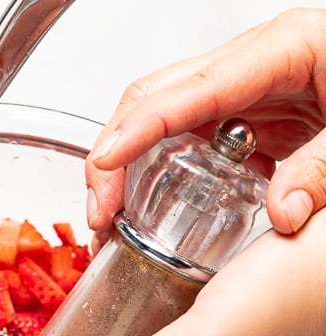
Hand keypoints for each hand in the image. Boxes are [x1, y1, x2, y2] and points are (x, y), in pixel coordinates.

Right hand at [85, 8, 325, 242]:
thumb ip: (324, 168)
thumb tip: (283, 214)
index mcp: (283, 49)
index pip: (187, 89)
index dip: (136, 129)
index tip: (103, 165)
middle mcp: (255, 66)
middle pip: (157, 99)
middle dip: (115, 155)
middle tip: (101, 212)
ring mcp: (249, 93)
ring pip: (165, 123)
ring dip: (131, 170)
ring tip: (116, 218)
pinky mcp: (253, 120)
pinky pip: (193, 143)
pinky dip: (167, 176)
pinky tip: (157, 208)